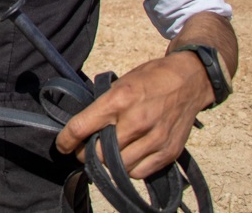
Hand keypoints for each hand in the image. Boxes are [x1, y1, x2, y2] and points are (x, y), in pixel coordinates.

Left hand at [55, 50, 211, 178]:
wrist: (189, 80)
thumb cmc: (150, 79)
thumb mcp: (120, 83)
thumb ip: (103, 106)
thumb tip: (84, 128)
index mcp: (119, 99)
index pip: (82, 126)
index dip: (66, 140)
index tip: (62, 146)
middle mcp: (136, 121)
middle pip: (99, 154)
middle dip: (87, 154)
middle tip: (86, 150)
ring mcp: (155, 138)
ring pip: (119, 167)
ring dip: (109, 163)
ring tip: (108, 153)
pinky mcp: (169, 151)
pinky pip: (140, 172)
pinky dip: (130, 168)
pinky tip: (128, 156)